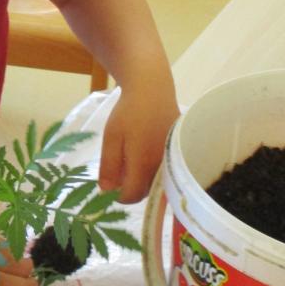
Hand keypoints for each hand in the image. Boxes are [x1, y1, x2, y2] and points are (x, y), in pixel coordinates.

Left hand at [98, 81, 178, 202]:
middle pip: (145, 192)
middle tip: (118, 173)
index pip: (132, 196)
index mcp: (144, 164)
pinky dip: (153, 170)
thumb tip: (106, 192)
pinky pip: (165, 171)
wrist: (152, 88)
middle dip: (130, 188)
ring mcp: (172, 160)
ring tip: (131, 161)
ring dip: (142, 180)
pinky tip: (145, 154)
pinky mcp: (178, 152)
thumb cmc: (128, 112)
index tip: (109, 187)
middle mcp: (162, 167)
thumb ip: (109, 166)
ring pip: (156, 183)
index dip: (118, 197)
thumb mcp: (111, 138)